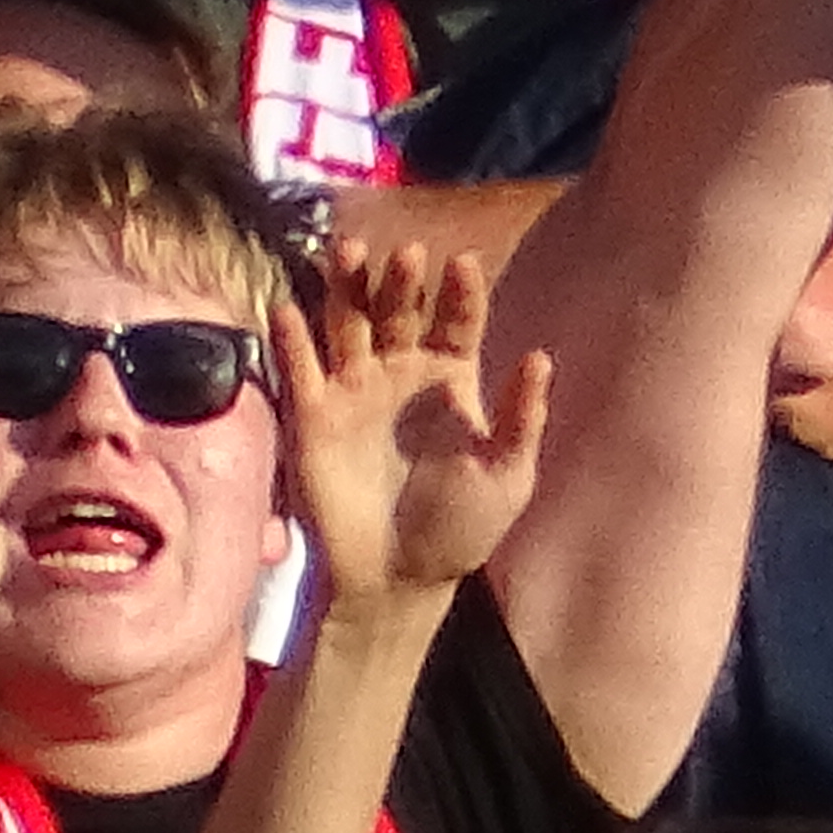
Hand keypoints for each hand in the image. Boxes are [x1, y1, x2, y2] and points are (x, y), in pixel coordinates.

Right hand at [277, 240, 550, 610]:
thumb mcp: (507, 477)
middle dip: (402, 282)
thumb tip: (542, 357)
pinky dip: (292, 338)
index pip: (456, 321)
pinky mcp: (312, 414)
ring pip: (347, 322)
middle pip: (399, 310)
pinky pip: (299, 367)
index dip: (460, 293)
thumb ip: (523, 420)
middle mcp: (399, 371)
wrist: (398, 579)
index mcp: (449, 377)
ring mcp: (352, 388)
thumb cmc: (459, 528)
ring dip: (347, 287)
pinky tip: (290, 309)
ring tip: (350, 252)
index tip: (463, 265)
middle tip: (408, 256)